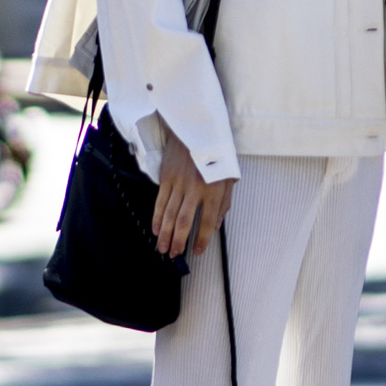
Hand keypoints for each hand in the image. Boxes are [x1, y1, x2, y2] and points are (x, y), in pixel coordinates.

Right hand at [151, 124, 234, 258]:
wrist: (196, 130)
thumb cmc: (217, 156)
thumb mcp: (229, 178)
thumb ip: (224, 203)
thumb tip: (216, 226)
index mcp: (214, 190)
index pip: (208, 221)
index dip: (202, 239)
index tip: (197, 252)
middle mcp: (195, 189)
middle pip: (184, 221)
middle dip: (178, 241)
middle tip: (174, 255)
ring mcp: (179, 183)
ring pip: (170, 214)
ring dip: (165, 234)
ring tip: (162, 249)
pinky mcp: (167, 178)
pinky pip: (160, 202)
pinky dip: (157, 218)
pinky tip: (156, 230)